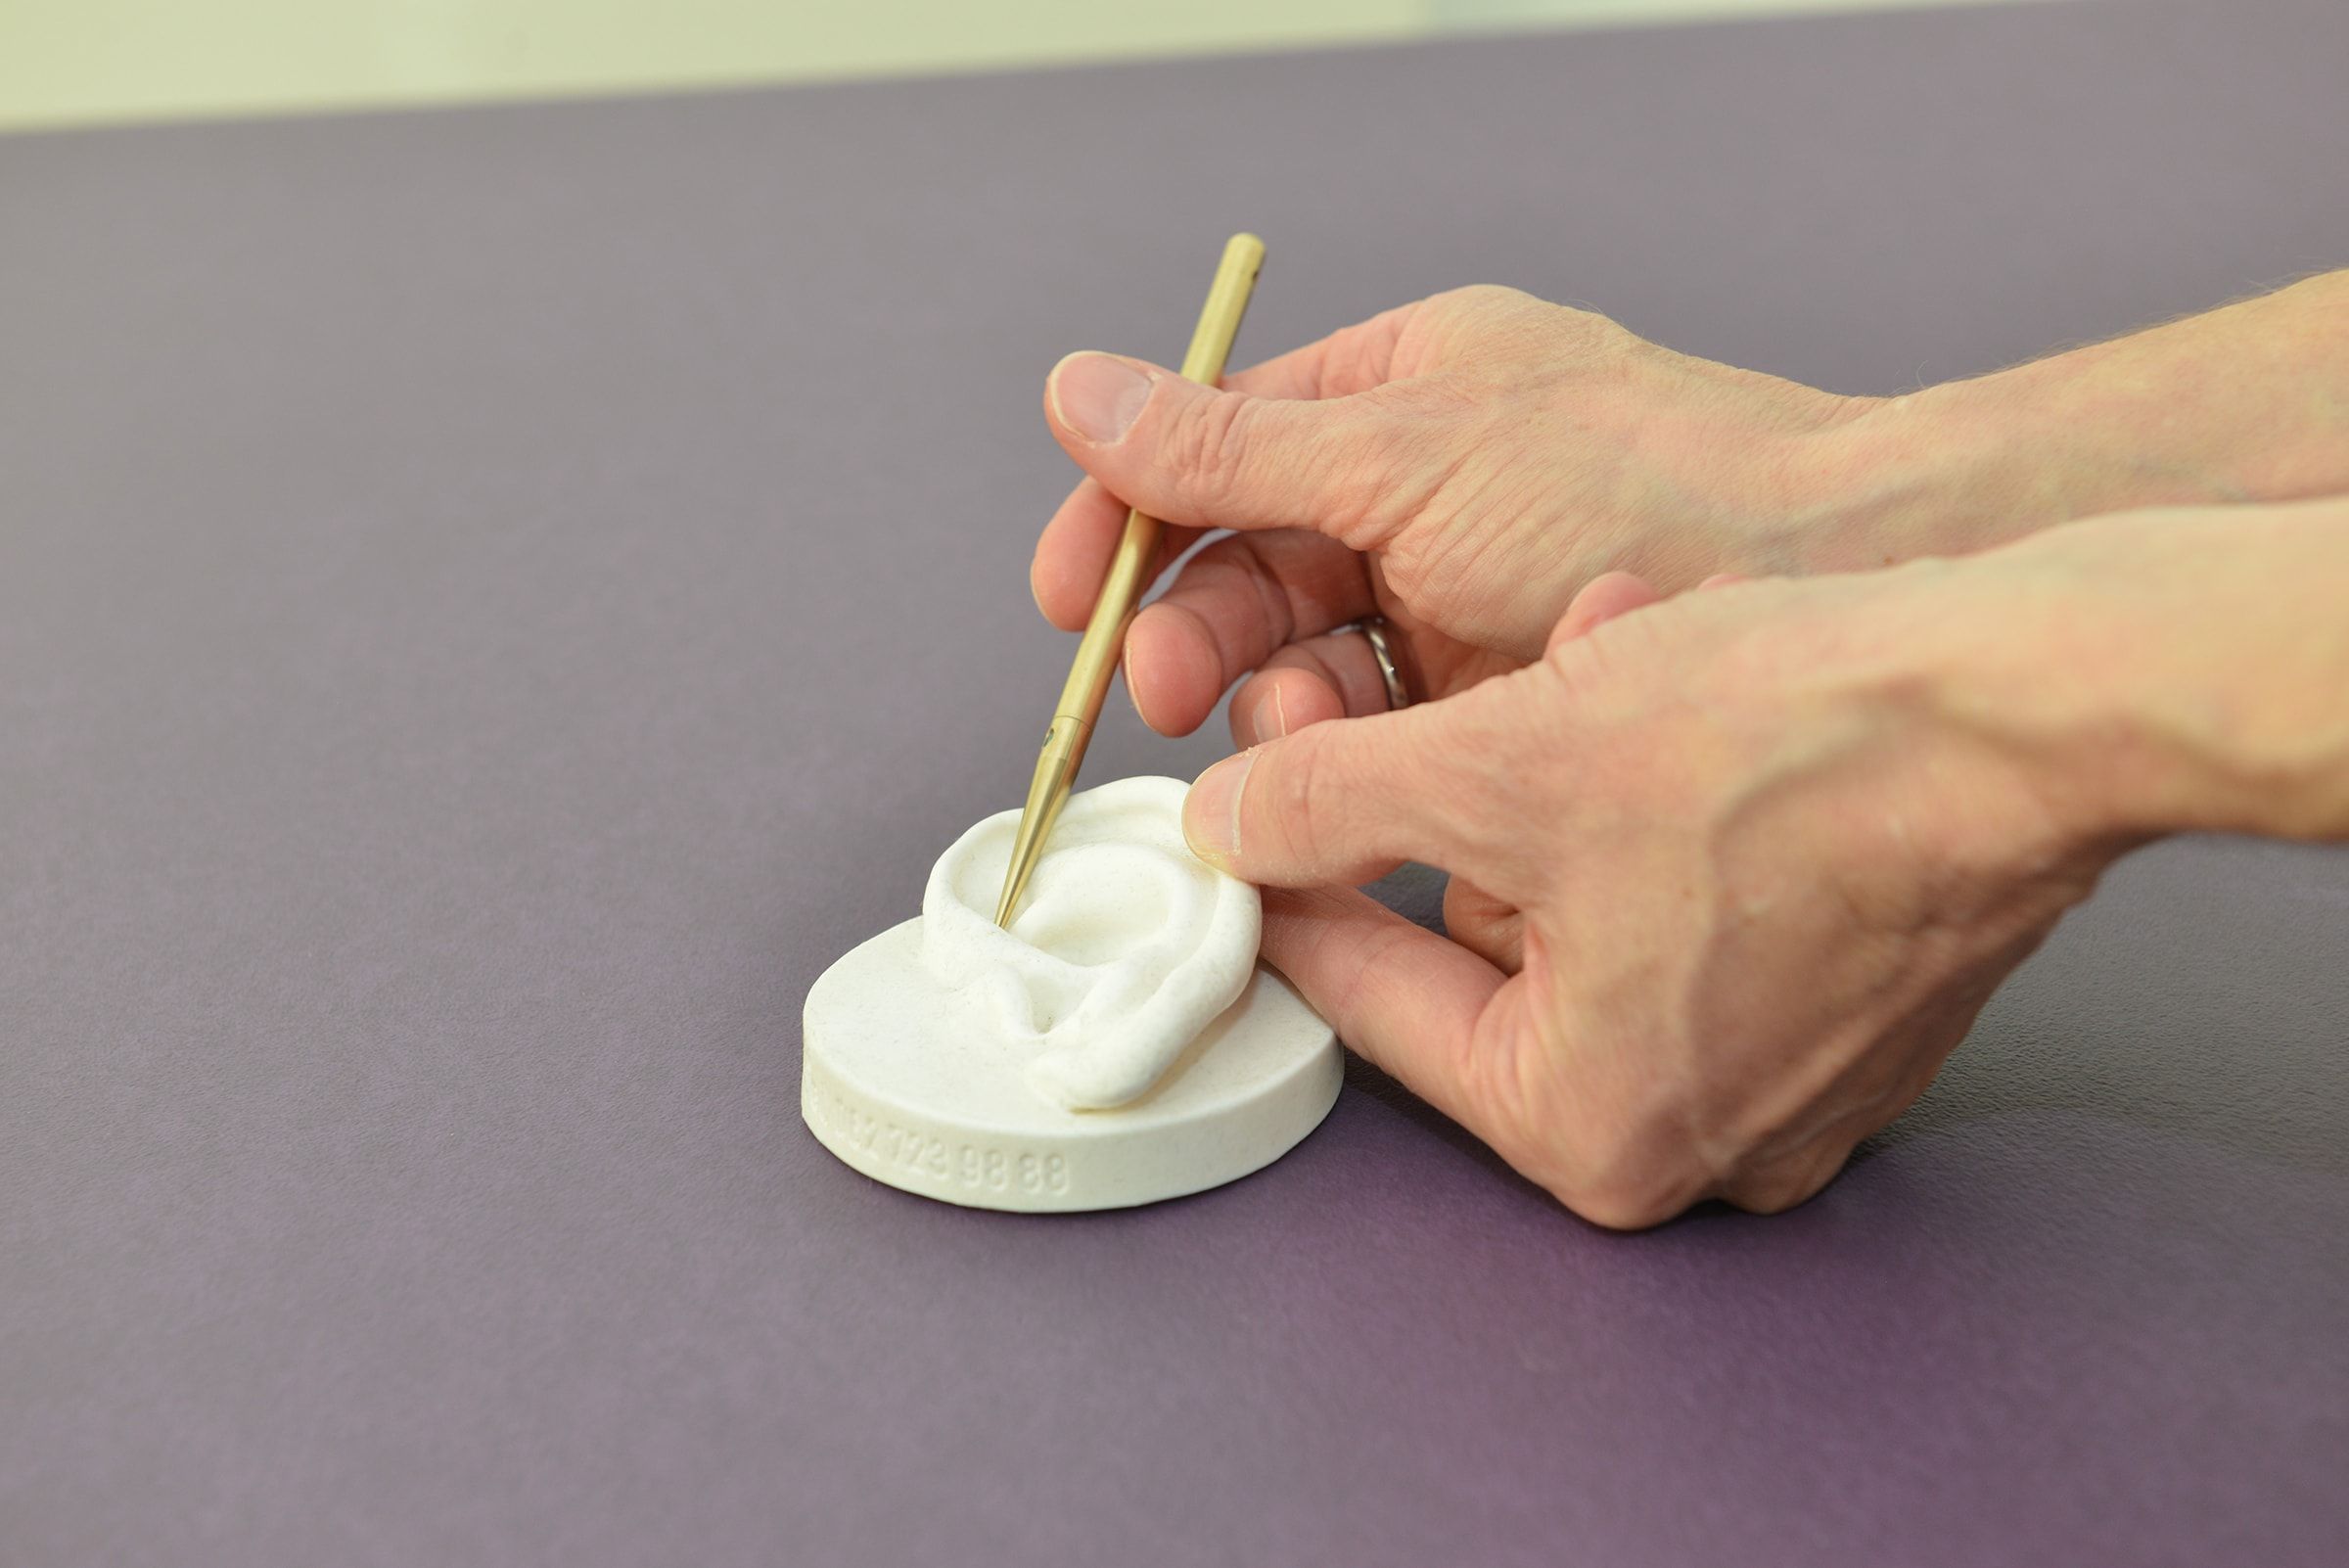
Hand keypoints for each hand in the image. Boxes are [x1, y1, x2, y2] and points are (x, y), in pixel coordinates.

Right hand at [1030, 286, 1872, 743]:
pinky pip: (1384, 735)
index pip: (1214, 450)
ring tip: (1291, 730)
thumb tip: (1079, 394)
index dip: (1128, 523)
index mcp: (1396, 393)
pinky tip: (1348, 779)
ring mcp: (1463, 603)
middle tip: (1165, 696)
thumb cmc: (1658, 483)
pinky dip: (1350, 760)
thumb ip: (1231, 447)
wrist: (1842, 579)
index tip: (1073, 602)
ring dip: (1274, 706)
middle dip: (1196, 636)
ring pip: (1309, 665)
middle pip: (1249, 571)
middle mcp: (1421, 496)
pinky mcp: (1506, 703)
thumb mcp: (1415, 455)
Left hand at [1172, 530, 2184, 1226]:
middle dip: (1427, 802)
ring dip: (1538, 774)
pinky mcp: (1845, 992)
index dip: (1281, 882)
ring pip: (1583, 903)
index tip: (1234, 808)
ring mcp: (1785, 1071)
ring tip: (1547, 658)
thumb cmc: (1798, 756)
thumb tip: (1232, 822)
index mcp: (1591, 1131)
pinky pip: (1687, 894)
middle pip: (1477, 954)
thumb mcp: (1496, 767)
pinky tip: (1643, 676)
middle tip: (1363, 697)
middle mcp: (1695, 1135)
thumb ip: (1326, 804)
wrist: (2039, 704)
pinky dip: (1645, 793)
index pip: (1370, 1002)